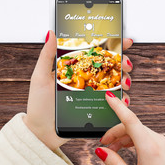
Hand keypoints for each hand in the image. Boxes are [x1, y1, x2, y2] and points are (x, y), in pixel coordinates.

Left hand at [24, 30, 134, 149]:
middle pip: (110, 67)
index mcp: (75, 69)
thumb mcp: (40, 77)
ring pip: (115, 84)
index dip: (112, 46)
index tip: (126, 40)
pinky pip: (114, 103)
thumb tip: (51, 32)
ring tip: (124, 83)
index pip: (95, 54)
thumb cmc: (39, 104)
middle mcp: (86, 80)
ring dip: (125, 81)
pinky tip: (122, 100)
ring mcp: (93, 94)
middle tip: (125, 65)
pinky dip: (122, 101)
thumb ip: (46, 55)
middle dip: (123, 63)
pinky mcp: (97, 109)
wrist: (42, 132)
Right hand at [96, 92, 164, 164]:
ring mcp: (164, 144)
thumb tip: (101, 151)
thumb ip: (114, 163)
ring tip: (113, 150)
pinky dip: (133, 140)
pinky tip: (126, 150)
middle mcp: (159, 141)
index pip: (130, 119)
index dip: (117, 106)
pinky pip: (146, 137)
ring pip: (138, 131)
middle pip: (132, 126)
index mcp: (150, 148)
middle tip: (103, 144)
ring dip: (123, 137)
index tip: (109, 96)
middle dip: (115, 131)